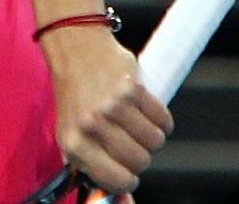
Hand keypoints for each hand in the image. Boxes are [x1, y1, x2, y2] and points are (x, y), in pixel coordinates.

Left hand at [42, 28, 172, 197]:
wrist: (75, 50)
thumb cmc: (77, 100)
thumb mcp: (75, 137)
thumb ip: (97, 170)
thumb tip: (125, 203)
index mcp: (73, 144)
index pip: (118, 181)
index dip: (128, 177)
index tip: (126, 169)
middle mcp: (90, 127)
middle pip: (141, 162)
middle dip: (140, 154)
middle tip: (126, 137)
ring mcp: (111, 108)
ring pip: (156, 143)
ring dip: (151, 134)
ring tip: (131, 119)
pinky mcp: (130, 90)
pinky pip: (164, 121)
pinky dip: (160, 118)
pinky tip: (141, 106)